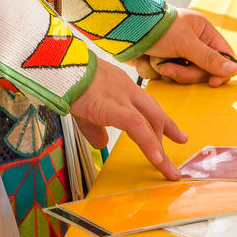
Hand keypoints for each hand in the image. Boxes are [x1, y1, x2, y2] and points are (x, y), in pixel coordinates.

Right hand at [70, 58, 187, 179]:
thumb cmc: (69, 81)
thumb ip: (95, 126)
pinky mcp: (111, 106)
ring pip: (149, 123)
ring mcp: (121, 97)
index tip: (178, 135)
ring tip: (168, 170)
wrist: (58, 66)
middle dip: (169, 135)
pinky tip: (156, 159)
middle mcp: (127, 89)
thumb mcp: (85, 106)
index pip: (148, 105)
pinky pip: (136, 126)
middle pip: (155, 114)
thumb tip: (101, 143)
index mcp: (121, 86)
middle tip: (176, 158)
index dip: (164, 122)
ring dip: (160, 149)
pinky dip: (148, 143)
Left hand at [134, 9, 236, 86]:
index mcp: (202, 31)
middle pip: (202, 71)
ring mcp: (175, 52)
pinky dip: (154, 70)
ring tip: (155, 59)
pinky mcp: (160, 60)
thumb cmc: (157, 29)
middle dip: (184, 73)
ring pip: (182, 76)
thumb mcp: (186, 43)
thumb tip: (234, 71)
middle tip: (170, 67)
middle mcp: (191, 41)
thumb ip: (209, 59)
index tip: (212, 83)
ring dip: (168, 71)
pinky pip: (164, 76)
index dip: (220, 72)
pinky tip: (146, 59)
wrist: (124, 28)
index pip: (223, 56)